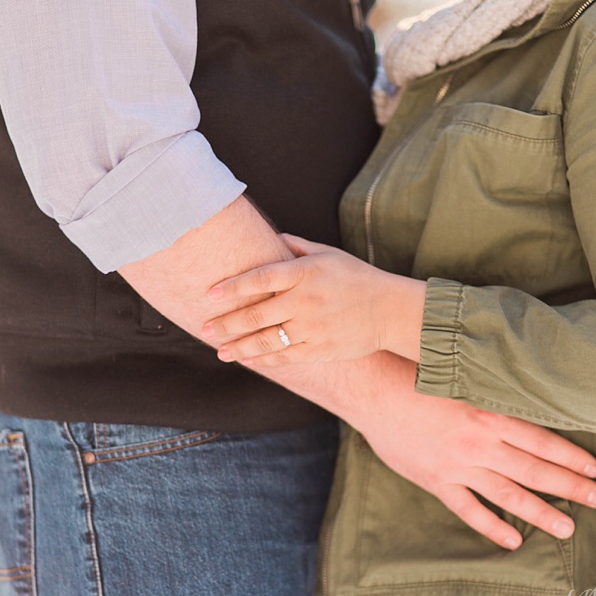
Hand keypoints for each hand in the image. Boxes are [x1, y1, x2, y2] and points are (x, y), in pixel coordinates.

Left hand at [201, 234, 425, 364]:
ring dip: (239, 347)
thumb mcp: (329, 254)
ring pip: (267, 341)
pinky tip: (247, 359)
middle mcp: (306, 301)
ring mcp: (313, 328)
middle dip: (226, 323)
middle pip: (257, 314)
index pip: (261, 278)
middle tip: (205, 327)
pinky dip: (263, 359)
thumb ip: (297, 246)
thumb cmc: (356, 278)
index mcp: (306, 273)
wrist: (390, 311)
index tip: (211, 294)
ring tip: (220, 351)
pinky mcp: (320, 349)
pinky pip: (285, 356)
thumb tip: (270, 236)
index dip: (233, 287)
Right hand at [353, 369, 595, 548]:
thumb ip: (491, 391)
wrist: (373, 389)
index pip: (541, 440)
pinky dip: (492, 526)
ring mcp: (458, 465)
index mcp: (489, 413)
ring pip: (508, 494)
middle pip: (533, 469)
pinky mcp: (437, 481)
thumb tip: (524, 396)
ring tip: (567, 527)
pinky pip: (469, 509)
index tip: (593, 469)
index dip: (570, 456)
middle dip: (569, 486)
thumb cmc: (416, 375)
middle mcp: (479, 443)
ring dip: (540, 512)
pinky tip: (513, 540)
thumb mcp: (461, 376)